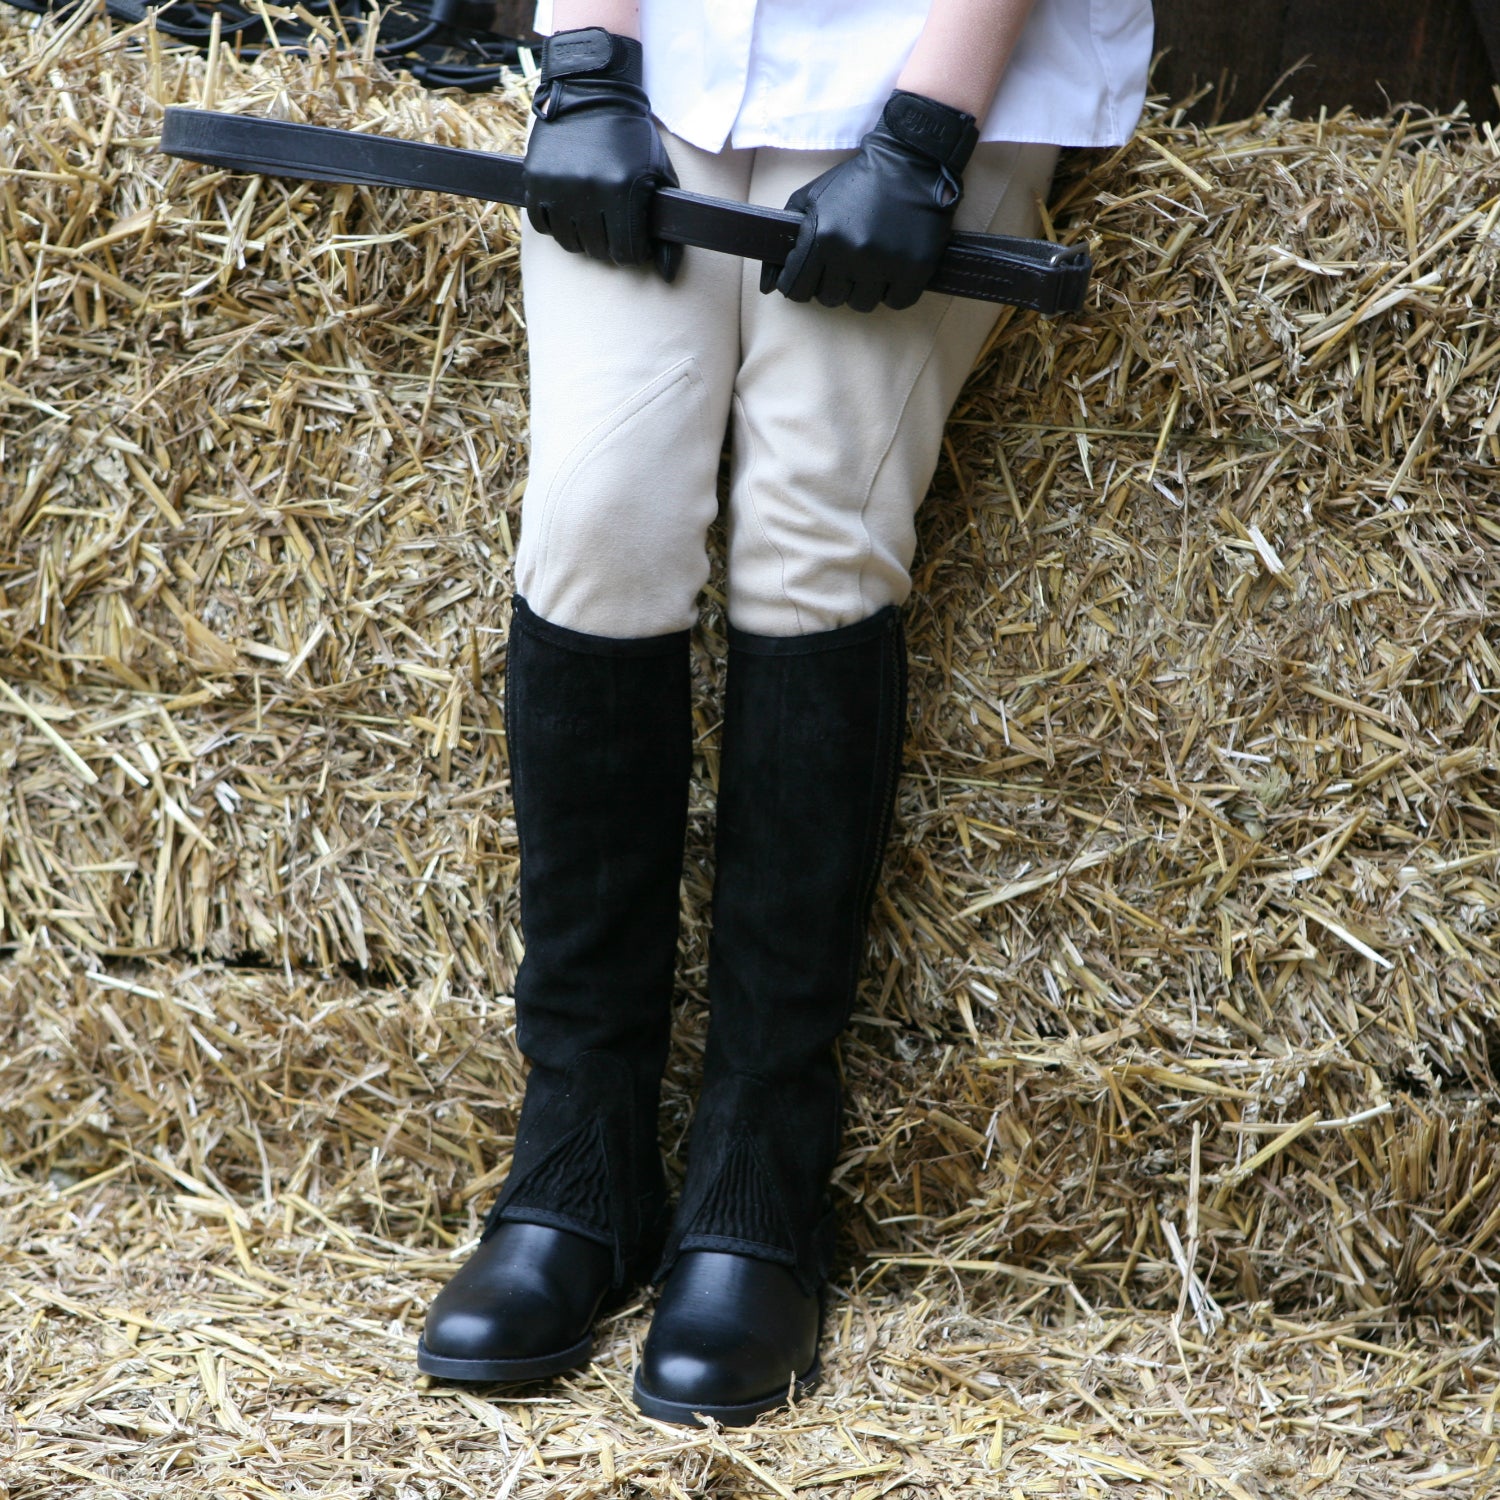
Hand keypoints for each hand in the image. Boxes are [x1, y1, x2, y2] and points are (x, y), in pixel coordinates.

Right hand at [524, 27, 681, 281]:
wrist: (592, 91)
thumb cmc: (632, 138)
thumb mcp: (658, 176)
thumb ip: (664, 229)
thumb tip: (667, 275)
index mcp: (623, 190)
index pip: (626, 254)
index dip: (632, 251)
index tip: (632, 238)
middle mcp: (589, 190)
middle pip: (598, 251)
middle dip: (608, 244)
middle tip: (611, 224)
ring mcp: (558, 185)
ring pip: (570, 243)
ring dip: (582, 237)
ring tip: (591, 216)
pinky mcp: (535, 179)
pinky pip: (543, 225)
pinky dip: (556, 223)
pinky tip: (568, 208)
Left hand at [761, 91, 978, 312]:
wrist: (908, 160)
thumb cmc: (854, 182)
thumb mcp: (810, 199)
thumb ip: (786, 241)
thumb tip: (767, 287)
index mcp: (822, 236)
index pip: (796, 290)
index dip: (800, 285)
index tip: (810, 276)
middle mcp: (851, 253)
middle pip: (830, 299)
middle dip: (833, 284)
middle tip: (844, 263)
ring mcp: (885, 262)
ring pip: (862, 304)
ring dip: (862, 289)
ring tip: (869, 263)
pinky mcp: (915, 267)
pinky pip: (896, 302)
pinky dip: (893, 291)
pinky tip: (892, 268)